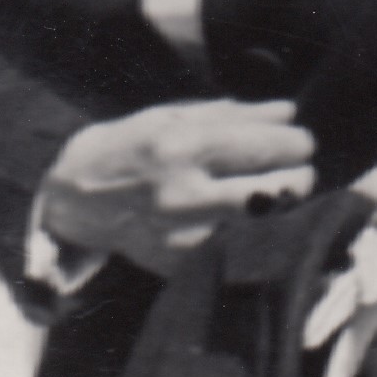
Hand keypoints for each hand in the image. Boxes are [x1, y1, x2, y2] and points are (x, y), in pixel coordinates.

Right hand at [38, 99, 316, 276]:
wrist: (73, 197)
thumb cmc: (131, 145)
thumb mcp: (175, 116)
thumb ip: (235, 114)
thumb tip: (289, 111)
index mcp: (181, 149)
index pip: (265, 148)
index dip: (297, 143)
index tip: (303, 141)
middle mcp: (182, 196)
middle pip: (275, 192)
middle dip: (300, 177)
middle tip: (299, 168)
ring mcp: (179, 236)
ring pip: (262, 227)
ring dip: (283, 208)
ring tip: (279, 192)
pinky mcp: (178, 266)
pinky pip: (235, 249)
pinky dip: (253, 234)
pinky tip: (251, 219)